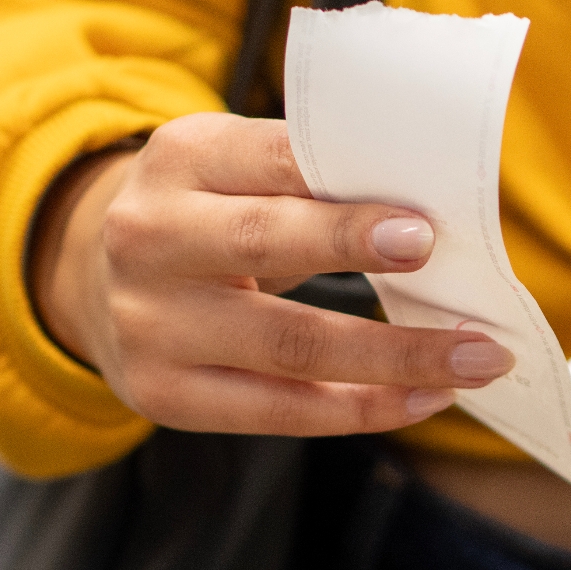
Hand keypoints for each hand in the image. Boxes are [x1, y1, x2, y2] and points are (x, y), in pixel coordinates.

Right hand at [31, 113, 511, 433]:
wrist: (96, 285)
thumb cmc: (206, 217)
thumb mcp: (233, 169)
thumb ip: (304, 178)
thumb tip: (428, 213)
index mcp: (178, 158)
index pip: (270, 165)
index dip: (342, 197)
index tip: (421, 225)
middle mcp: (148, 237)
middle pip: (265, 246)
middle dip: (357, 255)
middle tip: (442, 267)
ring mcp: (149, 323)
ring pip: (287, 346)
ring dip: (394, 357)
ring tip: (473, 360)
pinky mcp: (162, 394)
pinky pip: (276, 411)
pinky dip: (359, 409)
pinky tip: (420, 400)